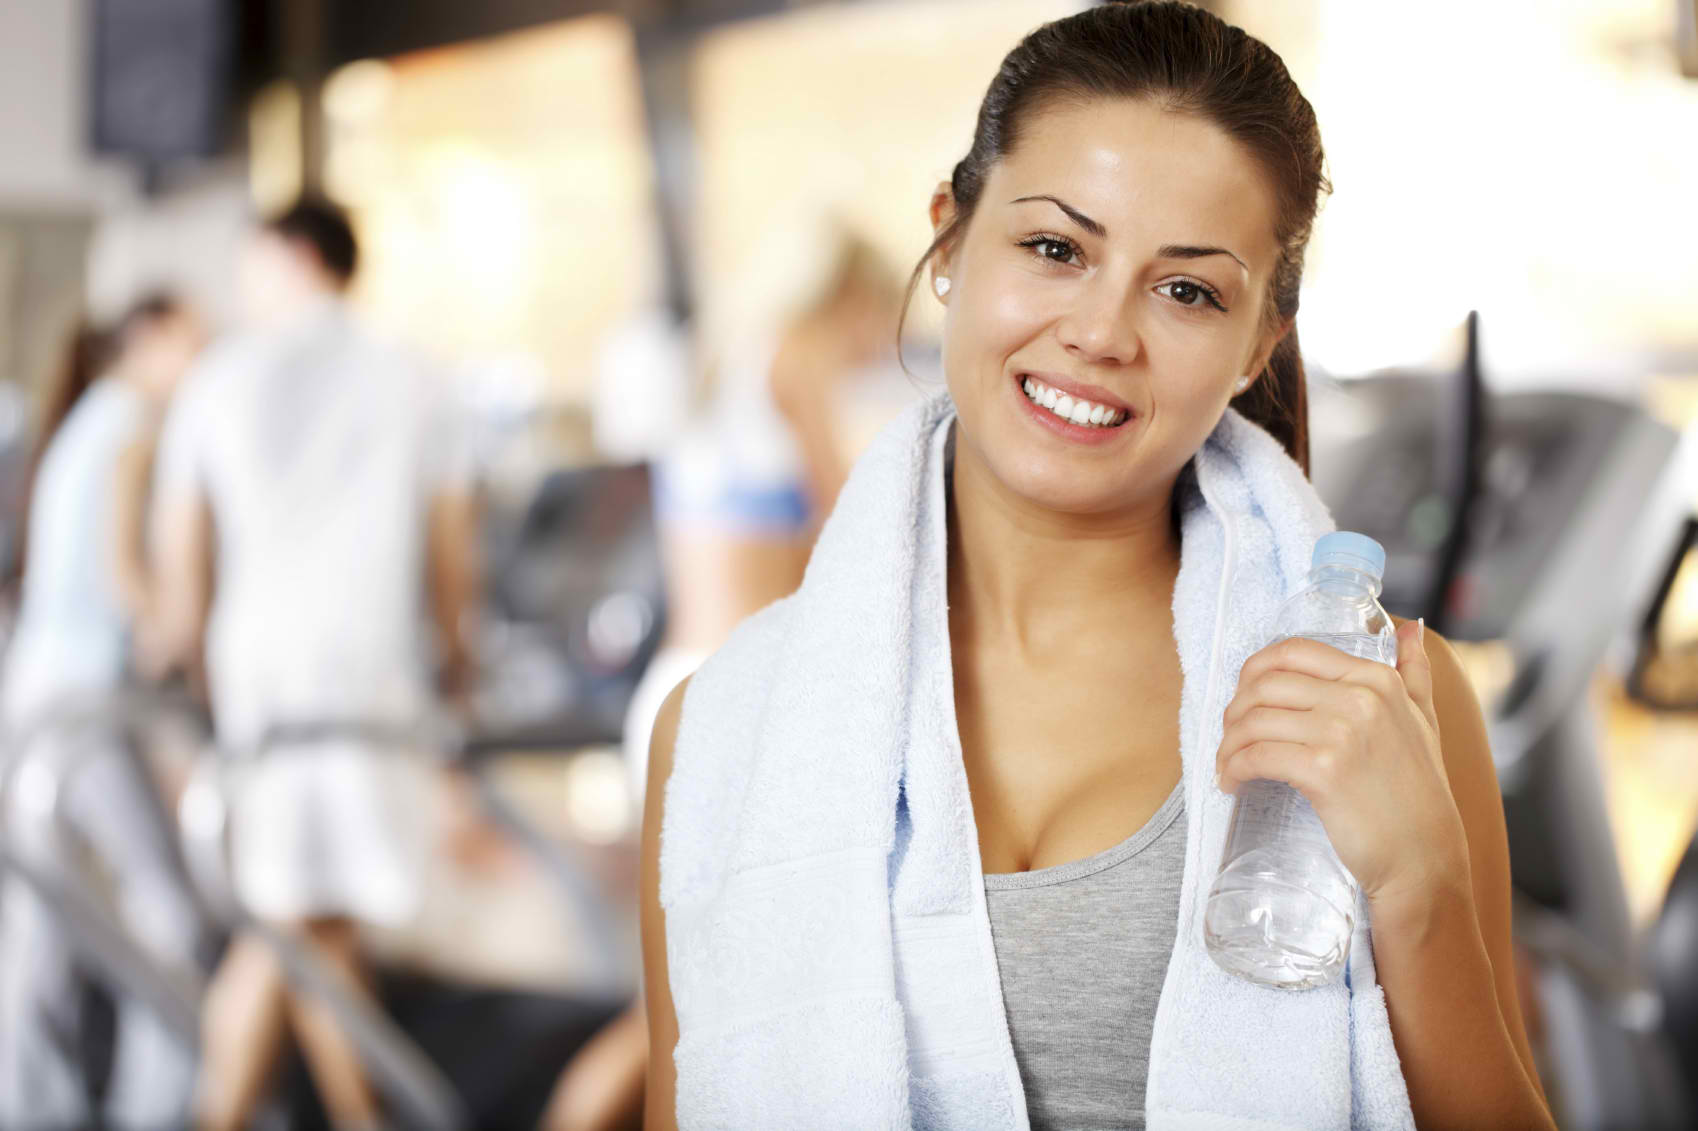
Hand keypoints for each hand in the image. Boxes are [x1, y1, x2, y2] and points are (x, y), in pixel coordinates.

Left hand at [1214, 619, 1470, 910]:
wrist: (1424, 857)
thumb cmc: (1418, 793)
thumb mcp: (1423, 721)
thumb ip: (1413, 672)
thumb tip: (1410, 629)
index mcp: (1377, 678)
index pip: (1294, 652)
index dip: (1254, 671)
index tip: (1243, 696)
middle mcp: (1361, 697)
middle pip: (1265, 683)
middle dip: (1235, 709)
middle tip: (1231, 735)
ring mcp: (1342, 732)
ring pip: (1254, 720)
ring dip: (1228, 743)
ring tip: (1227, 763)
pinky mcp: (1323, 771)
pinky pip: (1256, 756)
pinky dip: (1233, 768)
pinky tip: (1232, 781)